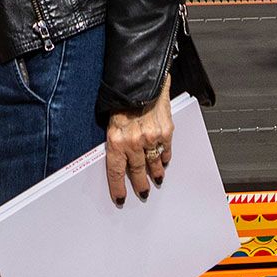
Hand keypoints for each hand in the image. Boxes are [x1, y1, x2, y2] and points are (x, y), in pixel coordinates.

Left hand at [104, 78, 172, 204]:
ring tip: (156, 179)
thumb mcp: (111, 119)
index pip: (115, 172)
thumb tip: (118, 157)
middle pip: (136, 171)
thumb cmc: (123, 96)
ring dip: (155, 173)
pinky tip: (164, 161)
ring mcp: (151, 138)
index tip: (121, 197)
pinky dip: (165, 157)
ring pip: (153, 164)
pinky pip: (166, 151)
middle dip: (139, 183)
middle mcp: (133, 142)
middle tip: (142, 191)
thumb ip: (116, 139)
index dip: (118, 187)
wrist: (142, 79)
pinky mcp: (166, 132)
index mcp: (115, 139)